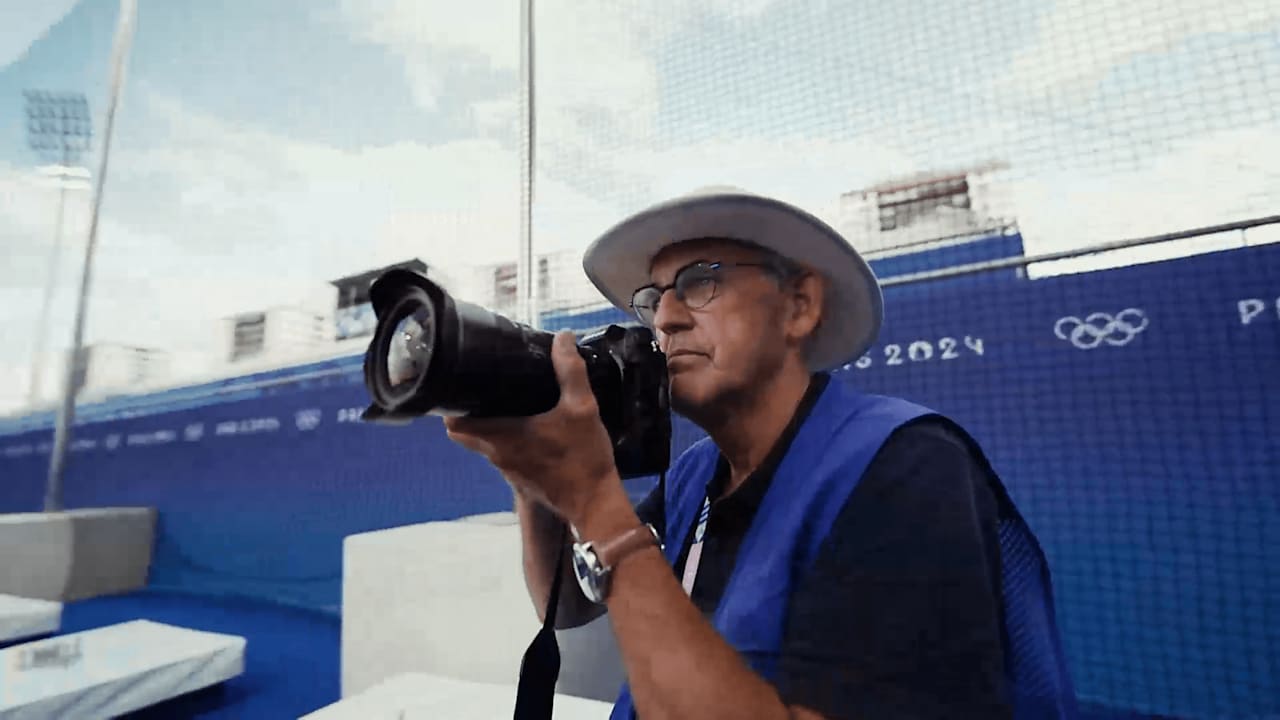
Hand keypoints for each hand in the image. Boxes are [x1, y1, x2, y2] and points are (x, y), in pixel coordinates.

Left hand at [443, 331, 619, 525]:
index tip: (460, 385)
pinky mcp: (522, 480)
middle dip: (470, 411)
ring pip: (486, 445)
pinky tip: (530, 426)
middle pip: (465, 433)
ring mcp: (508, 471)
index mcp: (501, 437)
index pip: (454, 425)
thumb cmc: (583, 457)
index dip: (450, 405)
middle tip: (484, 387)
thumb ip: (570, 371)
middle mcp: (496, 456)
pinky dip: (508, 441)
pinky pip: (505, 455)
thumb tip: (563, 338)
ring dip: (491, 426)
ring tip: (507, 401)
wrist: (595, 504)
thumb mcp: (582, 408)